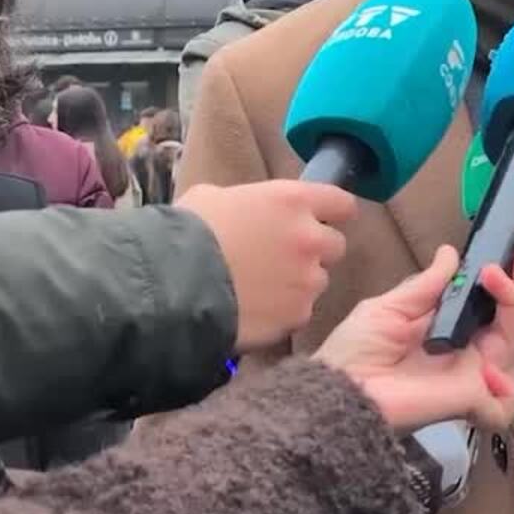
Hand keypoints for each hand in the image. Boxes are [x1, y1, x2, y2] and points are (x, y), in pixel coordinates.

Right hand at [176, 180, 355, 351]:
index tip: (325, 219)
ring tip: (263, 290)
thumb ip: (246, 204)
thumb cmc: (186, 232)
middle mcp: (310, 238)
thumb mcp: (212, 198)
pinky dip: (283, 313)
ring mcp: (307, 280)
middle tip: (284, 259)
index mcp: (292, 201)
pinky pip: (299, 312)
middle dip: (315, 252)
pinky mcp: (297, 315)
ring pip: (318, 282)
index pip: (341, 203)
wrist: (172, 284)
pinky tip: (255, 312)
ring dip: (299, 284)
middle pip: (335, 246)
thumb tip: (245, 213)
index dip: (333, 213)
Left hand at [315, 242, 513, 431]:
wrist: (340, 389)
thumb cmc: (356, 349)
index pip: (499, 302)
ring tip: (501, 292)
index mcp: (454, 325)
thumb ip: (427, 284)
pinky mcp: (471, 403)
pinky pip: (507, 402)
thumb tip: (451, 252)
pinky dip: (507, 385)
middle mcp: (471, 351)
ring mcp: (474, 378)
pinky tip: (489, 367)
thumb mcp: (390, 307)